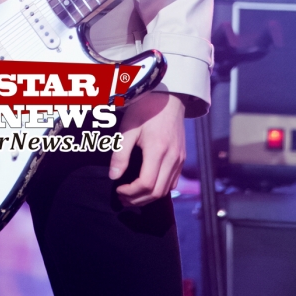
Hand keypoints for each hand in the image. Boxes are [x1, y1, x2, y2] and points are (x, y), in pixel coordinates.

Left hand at [108, 91, 185, 206]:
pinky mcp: (181, 157)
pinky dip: (160, 189)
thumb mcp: (128, 128)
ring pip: (166, 189)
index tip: (118, 189)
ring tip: (132, 195)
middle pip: (157, 192)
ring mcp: (179, 158)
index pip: (146, 184)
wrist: (168, 96)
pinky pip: (173, 181)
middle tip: (122, 198)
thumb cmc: (145, 109)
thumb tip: (114, 177)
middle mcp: (172, 158)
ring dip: (148, 197)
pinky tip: (147, 185)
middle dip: (138, 199)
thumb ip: (120, 154)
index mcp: (158, 150)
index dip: (131, 192)